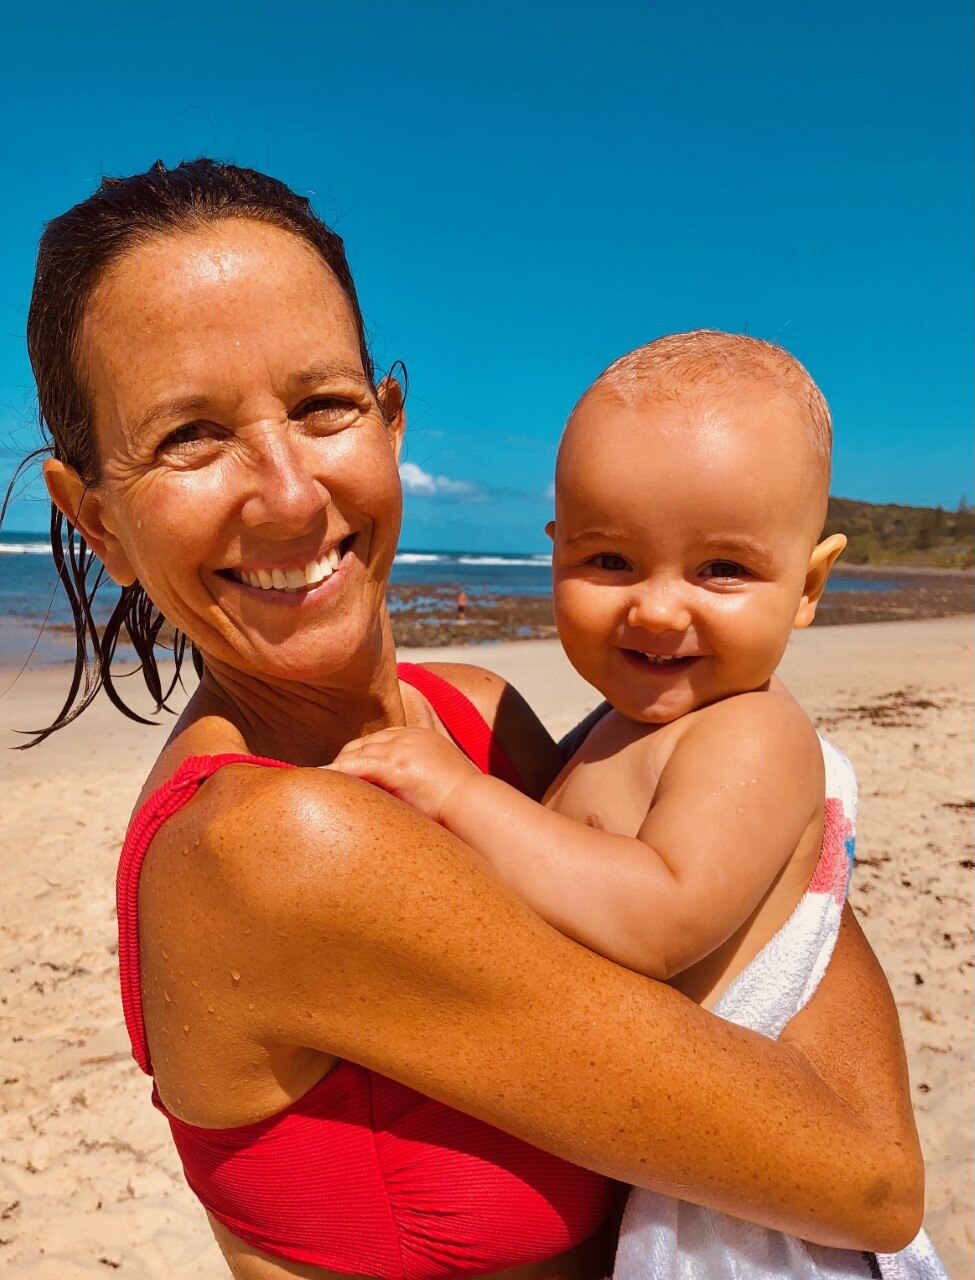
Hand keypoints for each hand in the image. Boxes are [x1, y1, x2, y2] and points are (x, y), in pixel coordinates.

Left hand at [328, 727, 479, 822]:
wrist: (473, 803)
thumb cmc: (462, 799)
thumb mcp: (442, 775)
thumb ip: (423, 775)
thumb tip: (412, 792)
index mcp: (419, 736)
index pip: (379, 741)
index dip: (360, 756)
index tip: (347, 772)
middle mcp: (407, 737)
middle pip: (362, 744)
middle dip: (344, 761)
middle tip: (328, 782)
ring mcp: (400, 748)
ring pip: (355, 754)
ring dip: (335, 769)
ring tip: (314, 783)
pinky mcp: (394, 764)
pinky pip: (354, 766)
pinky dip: (334, 772)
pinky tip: (319, 779)